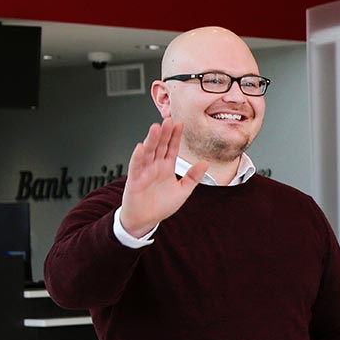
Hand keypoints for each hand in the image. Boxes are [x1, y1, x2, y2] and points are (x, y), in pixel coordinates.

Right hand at [119, 118, 207, 236]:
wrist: (145, 220)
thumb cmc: (161, 205)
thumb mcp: (183, 191)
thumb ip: (193, 177)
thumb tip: (205, 163)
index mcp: (166, 167)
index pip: (172, 147)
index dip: (175, 136)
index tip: (180, 124)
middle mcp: (155, 166)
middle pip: (160, 146)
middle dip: (165, 133)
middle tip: (169, 120)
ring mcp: (144, 171)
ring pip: (148, 152)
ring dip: (152, 140)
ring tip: (156, 128)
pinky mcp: (135, 180)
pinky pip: (136, 166)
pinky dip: (138, 157)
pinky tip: (141, 147)